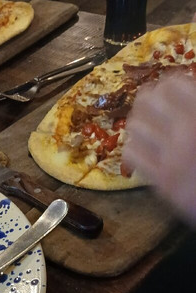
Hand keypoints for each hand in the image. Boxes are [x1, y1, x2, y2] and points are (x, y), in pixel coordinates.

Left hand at [123, 73, 195, 225]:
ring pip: (135, 126)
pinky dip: (134, 147)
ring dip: (140, 122)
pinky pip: (132, 154)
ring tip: (147, 126)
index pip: (172, 84)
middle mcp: (187, 132)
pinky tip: (143, 148)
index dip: (170, 85)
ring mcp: (172, 158)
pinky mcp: (161, 181)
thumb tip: (188, 85)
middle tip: (154, 106)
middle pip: (147, 100)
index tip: (171, 91)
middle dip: (149, 100)